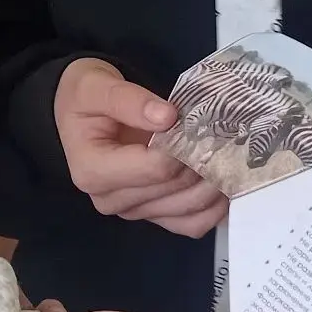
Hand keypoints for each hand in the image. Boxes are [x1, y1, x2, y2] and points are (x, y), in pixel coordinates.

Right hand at [54, 58, 226, 237]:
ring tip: (232, 155)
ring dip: (216, 185)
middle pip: (175, 189)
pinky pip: (190, 224)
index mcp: (93, 171)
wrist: (78, 111)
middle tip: (227, 135)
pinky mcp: (151, 214)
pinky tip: (227, 184)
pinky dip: (213, 209)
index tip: (203, 124)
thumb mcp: (98, 86)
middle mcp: (111, 200)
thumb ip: (130, 101)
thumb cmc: (86, 97)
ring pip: (188, 211)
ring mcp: (133, 211)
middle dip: (204, 162)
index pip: (154, 169)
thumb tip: (168, 117)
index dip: (184, 148)